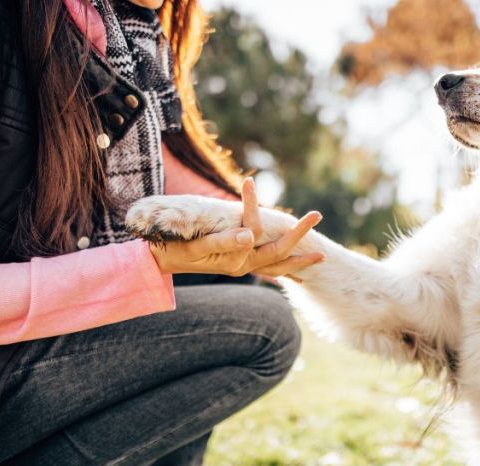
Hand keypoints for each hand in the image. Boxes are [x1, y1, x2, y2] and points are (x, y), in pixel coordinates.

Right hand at [147, 178, 324, 276]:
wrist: (158, 263)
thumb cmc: (173, 250)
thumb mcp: (196, 245)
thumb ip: (223, 241)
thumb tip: (251, 235)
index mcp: (233, 259)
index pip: (252, 229)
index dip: (251, 205)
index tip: (248, 181)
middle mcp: (242, 266)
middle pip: (278, 251)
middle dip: (299, 234)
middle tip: (317, 215)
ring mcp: (242, 268)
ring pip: (277, 265)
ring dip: (299, 258)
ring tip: (321, 255)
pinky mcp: (240, 266)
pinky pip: (268, 271)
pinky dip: (284, 268)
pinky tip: (297, 271)